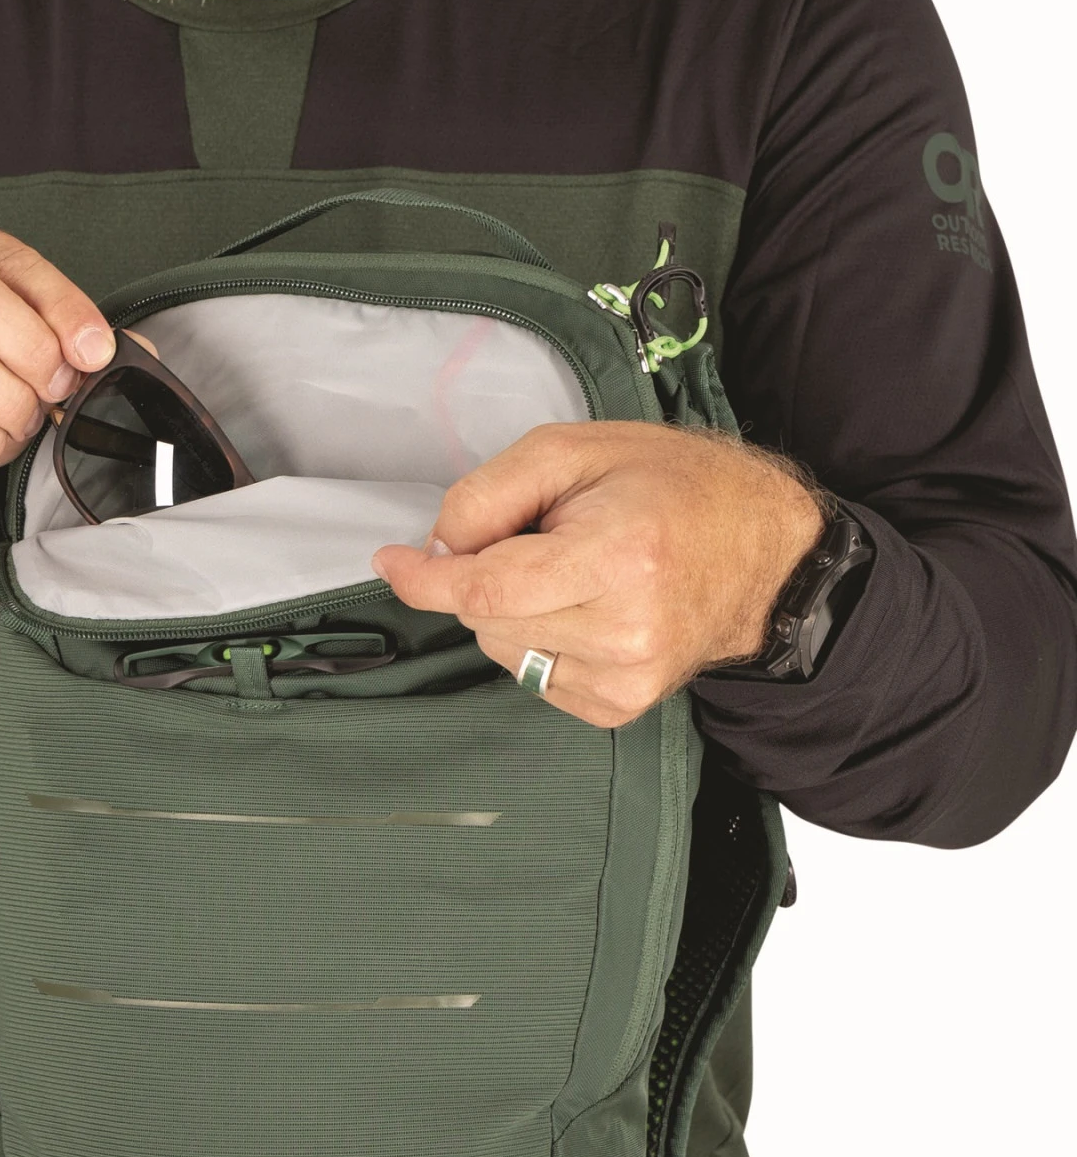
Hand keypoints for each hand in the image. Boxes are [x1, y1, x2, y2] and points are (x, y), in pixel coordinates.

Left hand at [371, 422, 827, 726]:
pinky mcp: (622, 706)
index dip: (427, 579)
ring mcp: (629, 679)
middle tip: (540, 537)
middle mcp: (627, 631)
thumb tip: (436, 548)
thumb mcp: (574, 450)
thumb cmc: (672, 486)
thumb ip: (492, 493)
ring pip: (503, 651)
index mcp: (620, 558)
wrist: (765, 550)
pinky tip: (583, 608)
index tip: (391, 560)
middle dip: (483, 577)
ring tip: (571, 571)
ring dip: (511, 610)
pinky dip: (538, 640)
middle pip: (487, 620)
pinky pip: (533, 676)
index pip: (486, 590)